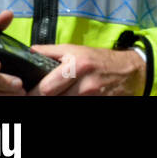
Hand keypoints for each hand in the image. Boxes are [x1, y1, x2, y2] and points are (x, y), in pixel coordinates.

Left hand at [29, 44, 144, 95]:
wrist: (130, 72)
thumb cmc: (100, 60)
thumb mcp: (77, 50)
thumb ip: (51, 51)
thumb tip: (29, 52)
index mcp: (77, 66)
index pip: (45, 88)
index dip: (33, 92)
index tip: (26, 92)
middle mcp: (85, 85)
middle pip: (51, 99)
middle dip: (42, 97)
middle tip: (39, 94)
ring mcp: (92, 98)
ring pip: (62, 105)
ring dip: (57, 99)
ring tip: (58, 93)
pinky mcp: (97, 105)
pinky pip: (75, 107)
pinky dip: (69, 102)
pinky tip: (69, 96)